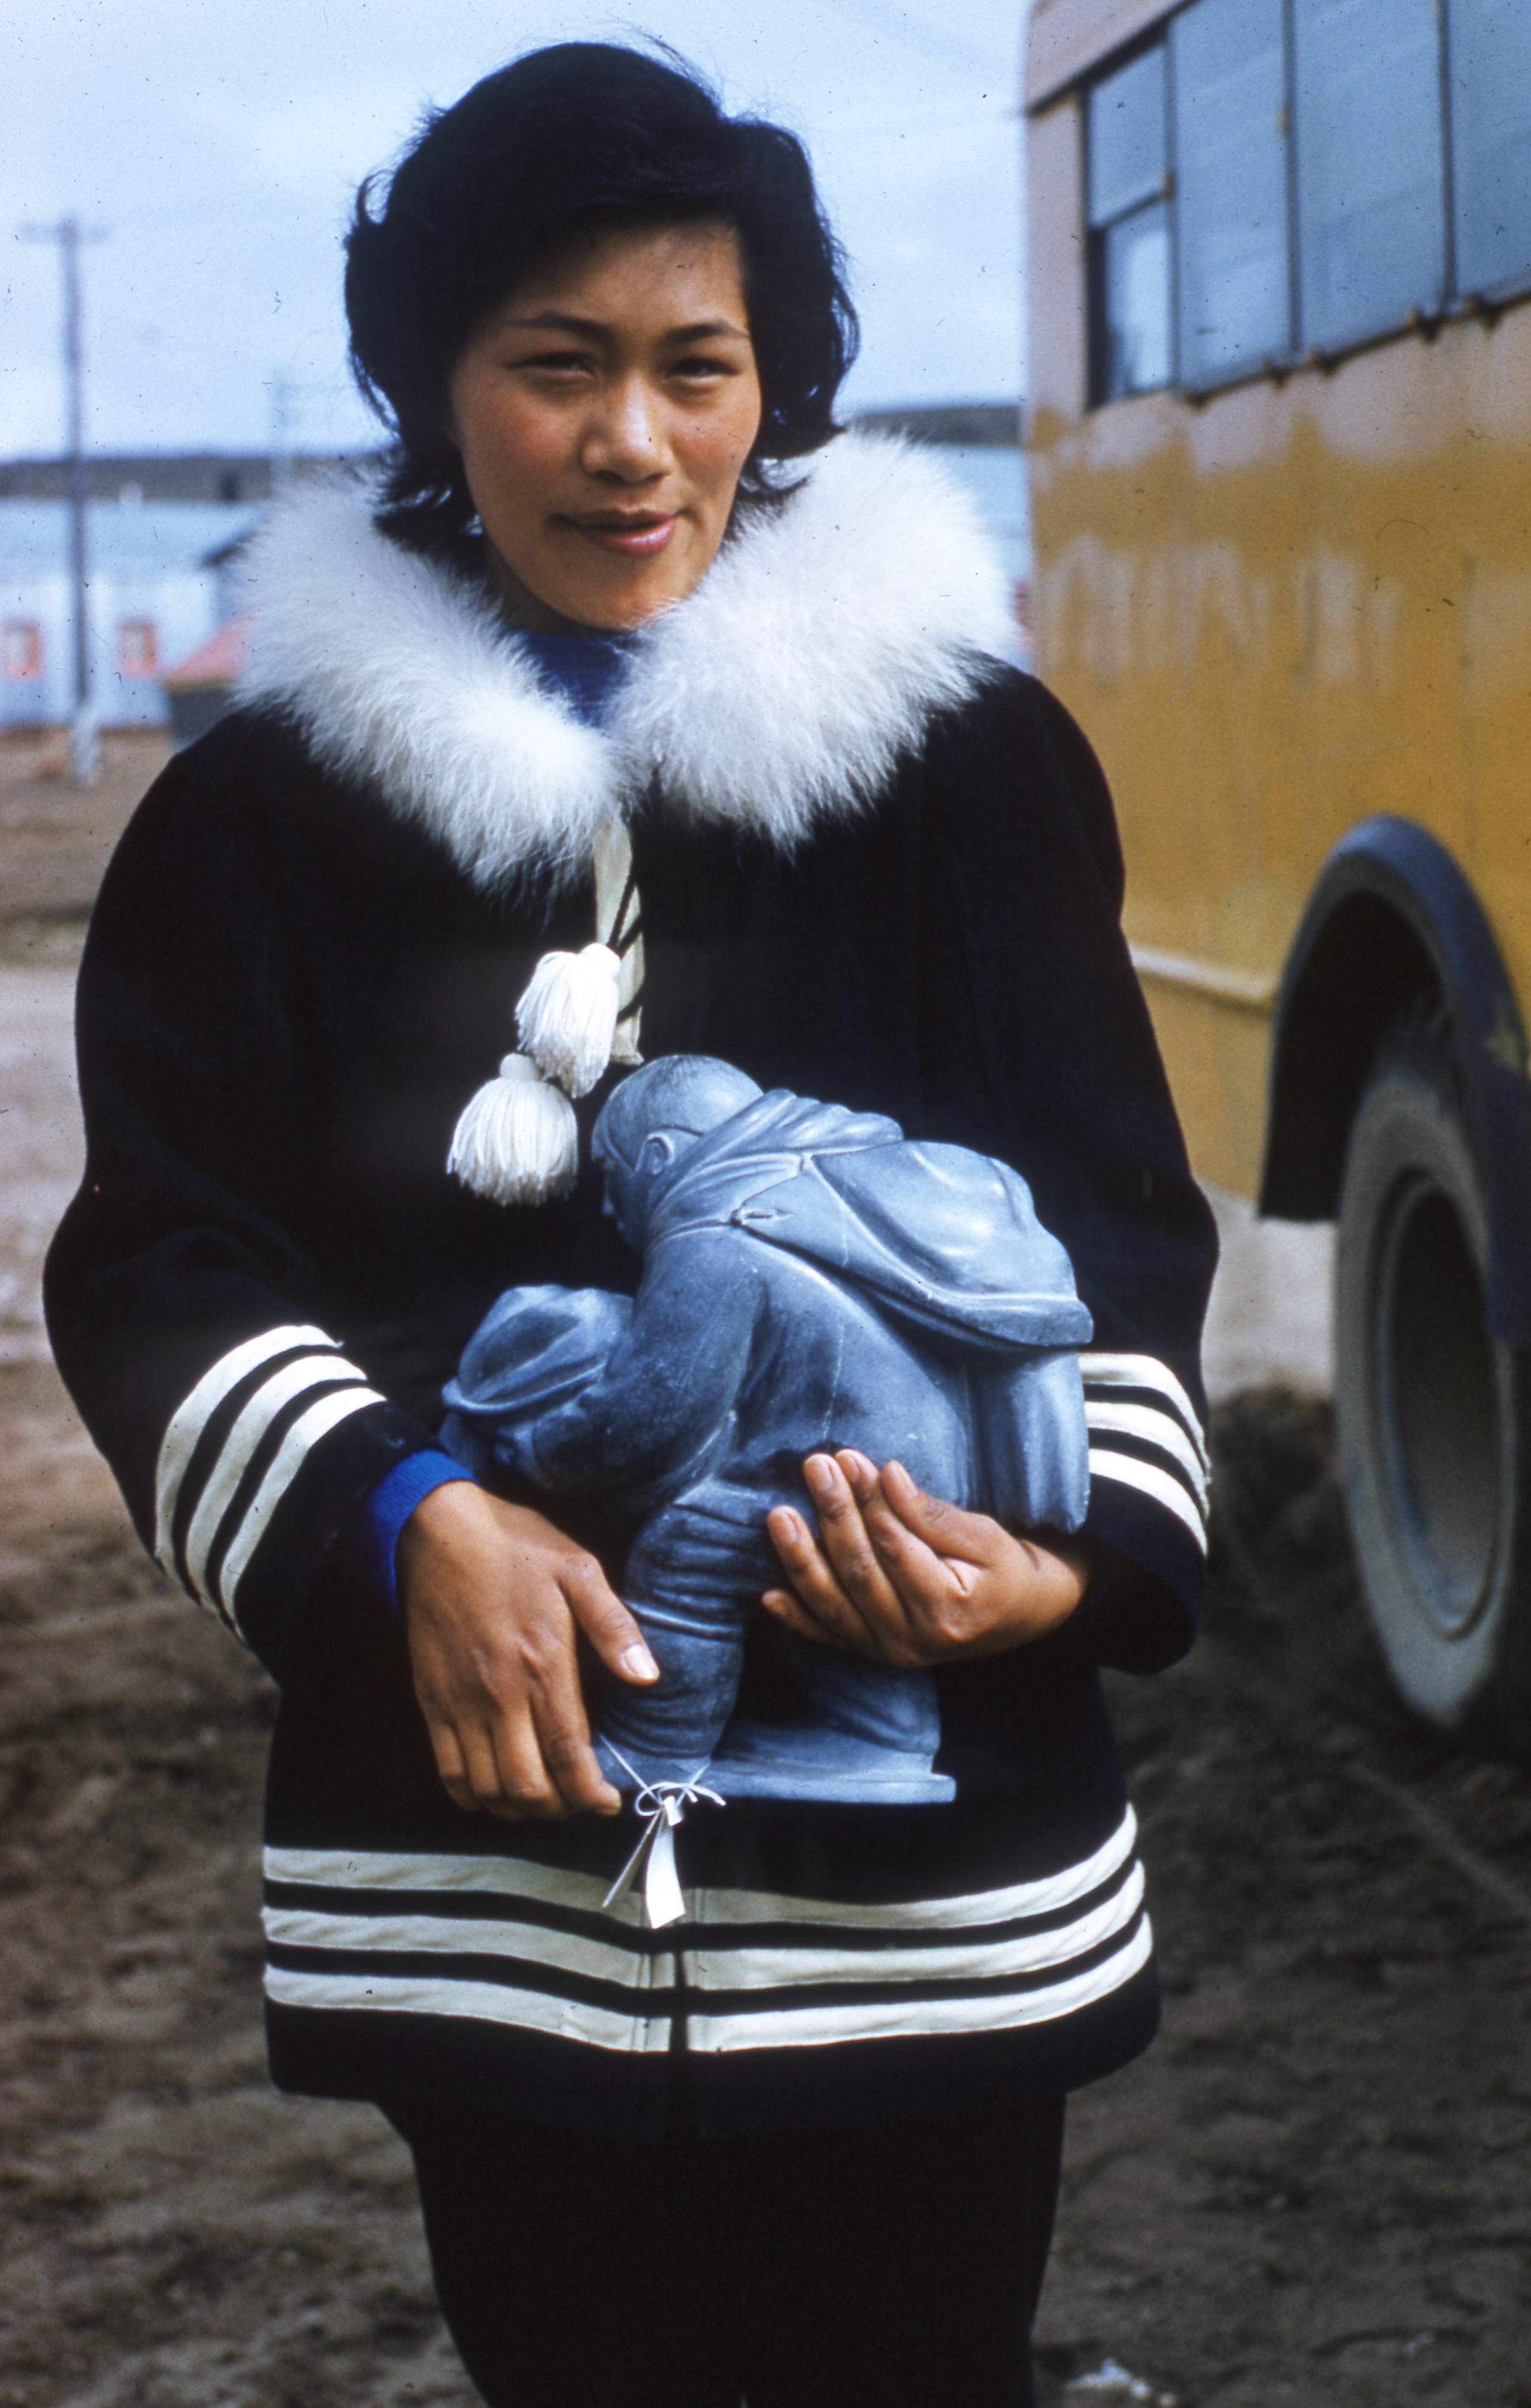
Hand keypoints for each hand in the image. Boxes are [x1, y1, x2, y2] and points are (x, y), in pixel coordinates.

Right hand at [397, 1481, 658, 1820]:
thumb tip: (647, 1676)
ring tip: (545, 1800)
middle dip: (560, 1808)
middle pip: (527, 1785)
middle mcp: (498, 1694)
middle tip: (580, 1800)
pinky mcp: (431, 1701)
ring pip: (487, 1788)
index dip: (591, 1793)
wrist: (438, 1529)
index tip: (609, 1802)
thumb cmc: (516, 1546)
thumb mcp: (578, 1569)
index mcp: (541, 1664)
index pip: (568, 1754)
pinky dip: (473, 1797)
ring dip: (519, 1809)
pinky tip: (496, 1792)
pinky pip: (448, 1771)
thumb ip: (613, 1626)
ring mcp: (459, 1703)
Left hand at [763, 1450, 1090, 1666]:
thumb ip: (934, 1514)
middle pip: (860, 1572)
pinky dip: (798, 1616)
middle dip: (833, 1516)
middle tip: (815, 1467)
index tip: (848, 1458)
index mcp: (947, 1608)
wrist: (1021, 1616)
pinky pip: (828, 1634)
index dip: (868, 1501)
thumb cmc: (1006, 1570)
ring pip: (834, 1604)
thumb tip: (889, 1477)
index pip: (894, 1548)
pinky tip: (768, 1596)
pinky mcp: (873, 1652)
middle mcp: (913, 1639)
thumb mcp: (988, 1537)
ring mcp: (889, 1651)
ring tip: (779, 1516)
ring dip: (802, 1559)